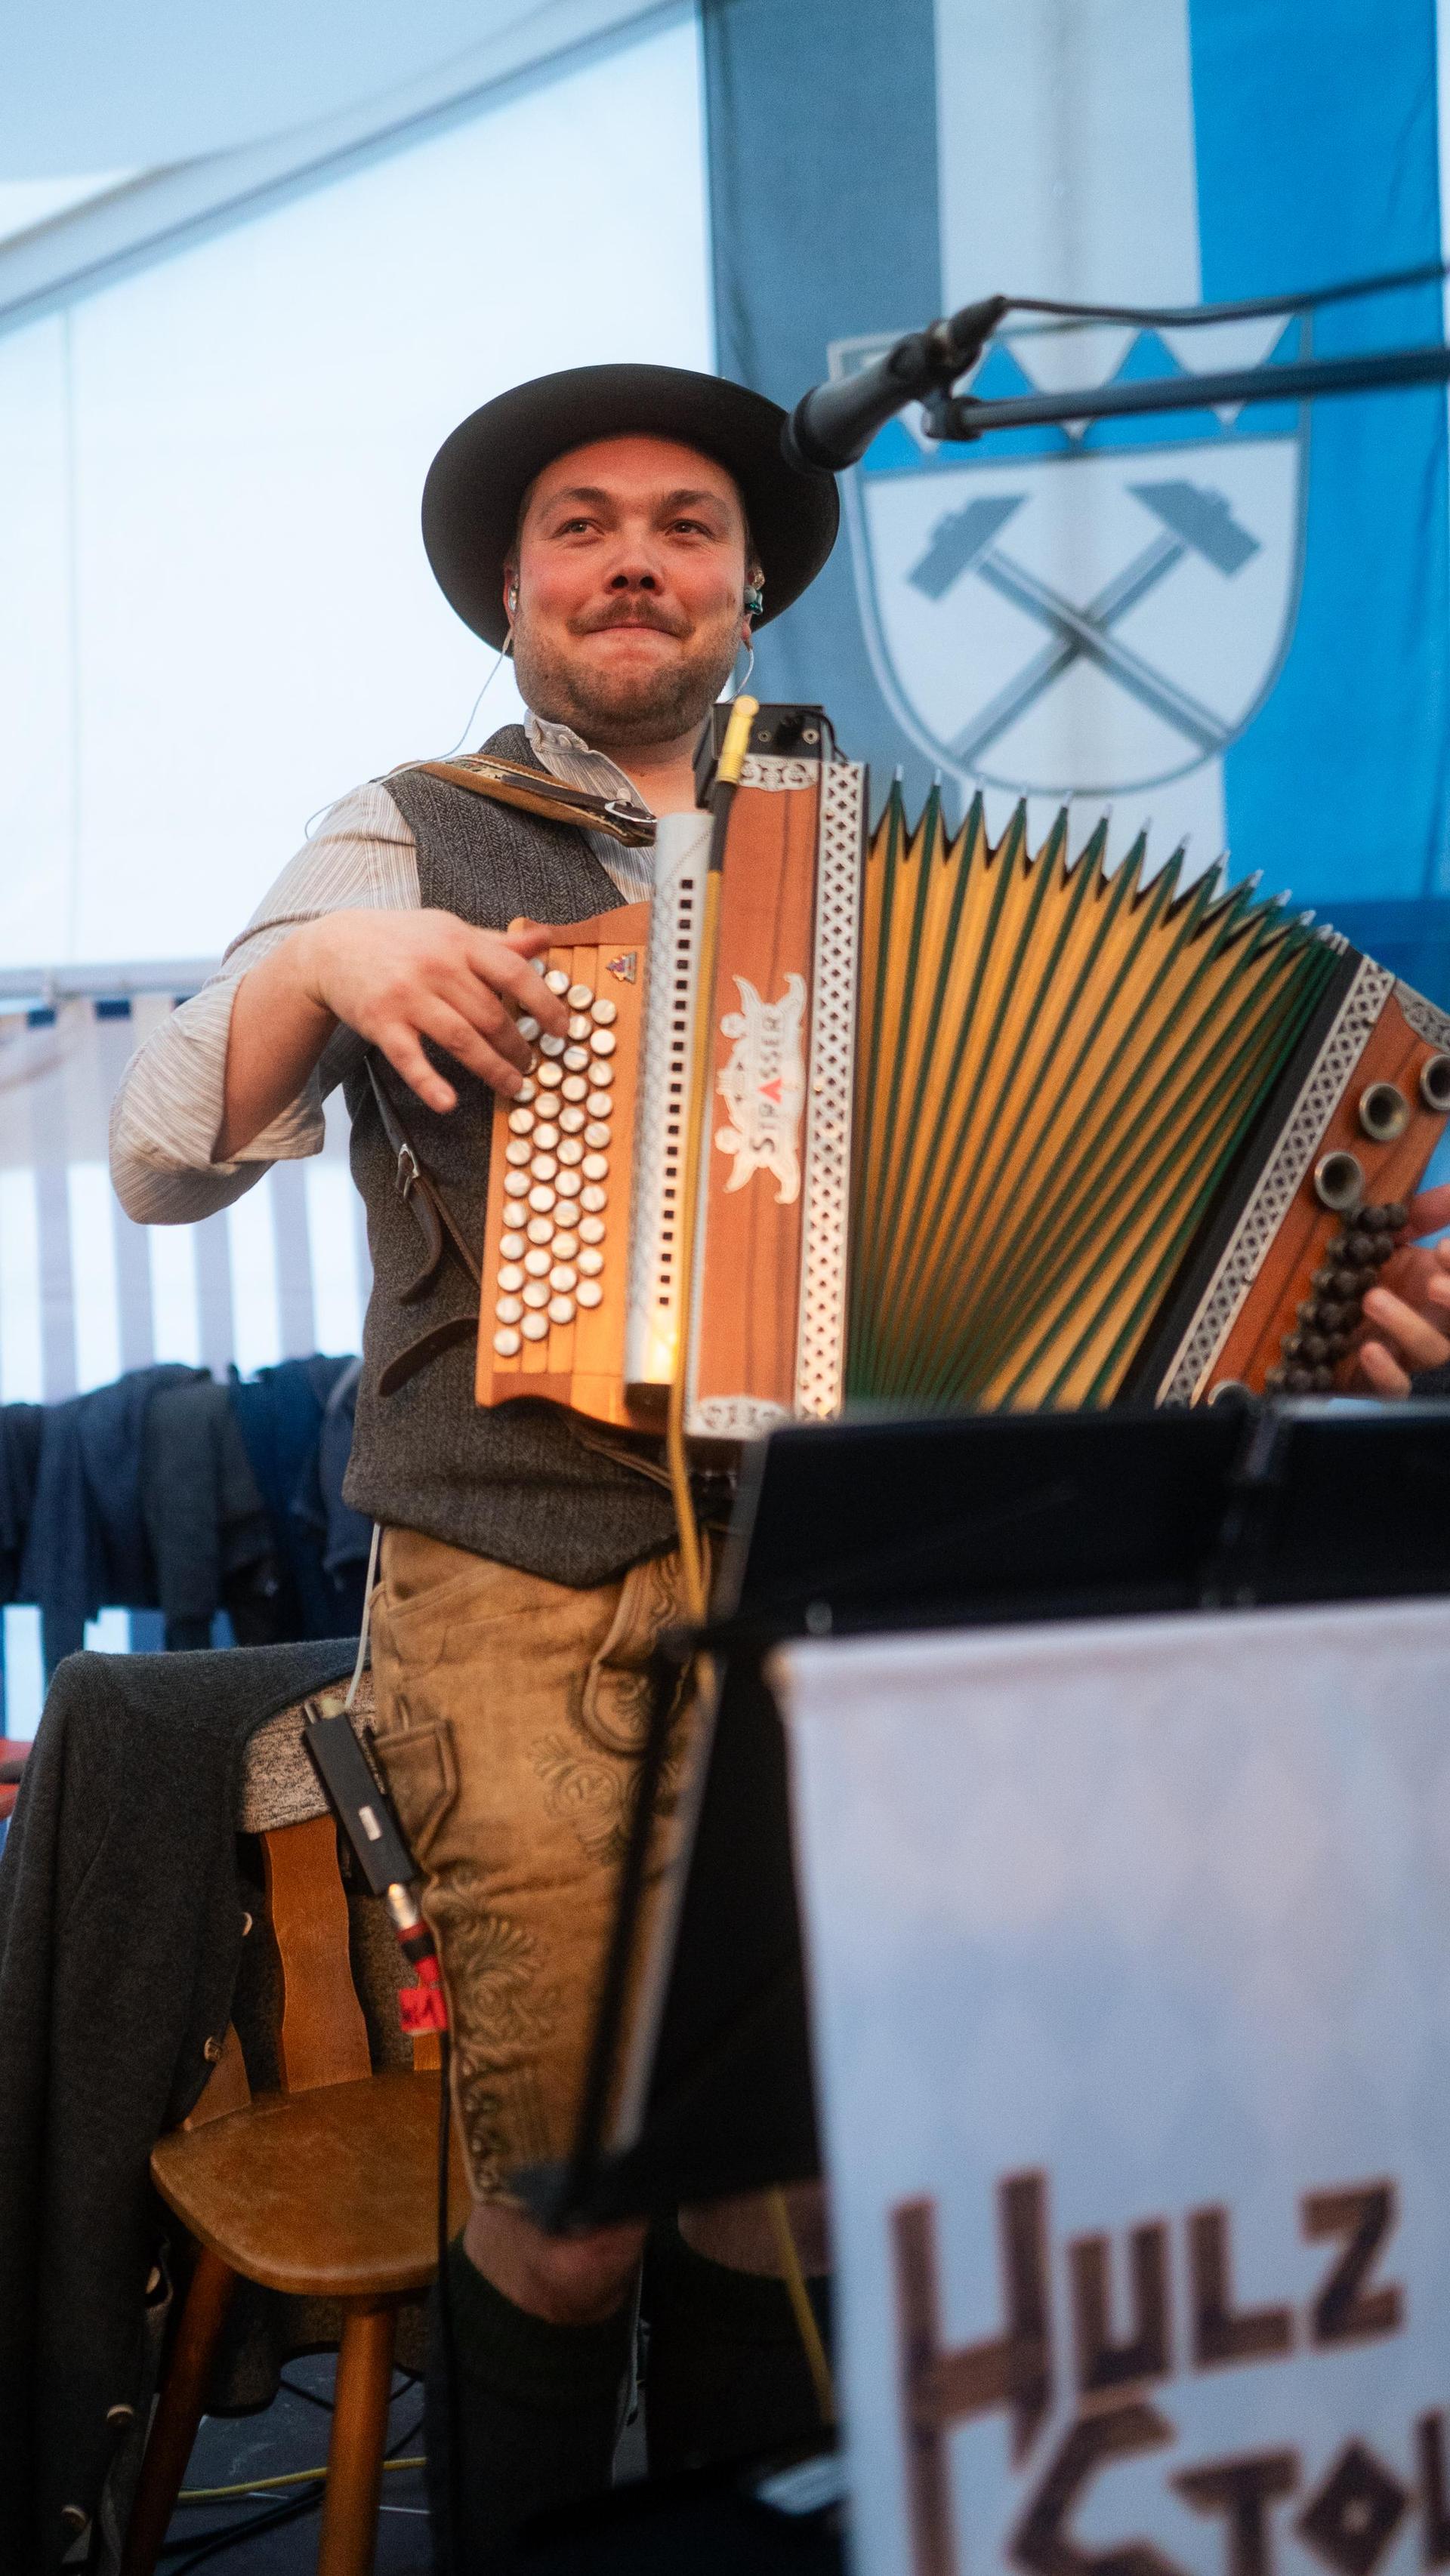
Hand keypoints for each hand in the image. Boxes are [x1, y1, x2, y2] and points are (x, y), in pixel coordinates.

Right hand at [295, 907, 567, 1112]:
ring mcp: (407, 997)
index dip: (544, 1003)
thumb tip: (547, 940)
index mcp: (459, 943)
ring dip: (492, 1068)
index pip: (513, 973)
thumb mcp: (449, 930)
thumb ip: (497, 942)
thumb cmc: (402, 940)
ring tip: (514, 1086)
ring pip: (461, 1039)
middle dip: (517, 1045)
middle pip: (491, 1014)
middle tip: (532, 1065)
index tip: (561, 1028)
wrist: (333, 947)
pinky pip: (410, 1058)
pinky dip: (429, 1083)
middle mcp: (436, 968)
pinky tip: (448, 1103)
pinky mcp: (381, 1024)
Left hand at [1345, 1182, 1449, 1395]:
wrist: (1331, 1327)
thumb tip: (1449, 1192)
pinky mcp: (1382, 1381)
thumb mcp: (1398, 1241)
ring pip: (1433, 1351)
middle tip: (1433, 1282)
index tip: (1444, 1247)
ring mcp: (1413, 1354)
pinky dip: (1386, 1373)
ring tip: (1373, 1299)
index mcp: (1443, 1285)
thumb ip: (1424, 1215)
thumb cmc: (1376, 1279)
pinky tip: (1369, 1351)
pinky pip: (1396, 1389)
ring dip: (1408, 1326)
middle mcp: (1438, 1322)